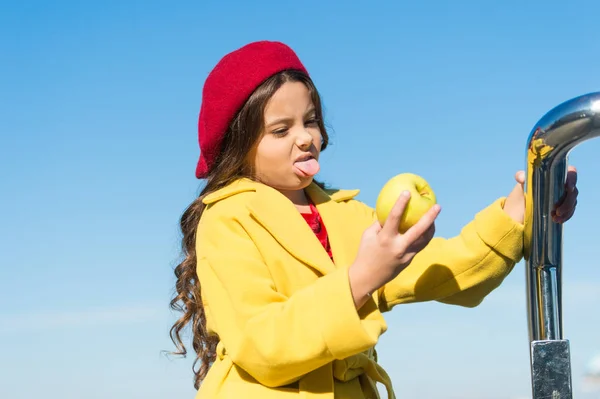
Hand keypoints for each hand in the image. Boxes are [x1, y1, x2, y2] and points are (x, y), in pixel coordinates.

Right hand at [348, 191, 440, 307]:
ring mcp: (406, 255)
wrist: (367, 277)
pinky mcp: (409, 261)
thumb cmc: (366, 253)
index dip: (401, 204)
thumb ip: (380, 224)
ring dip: (431, 228)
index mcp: (385, 238)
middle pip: (419, 230)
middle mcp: (398, 247)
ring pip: (424, 240)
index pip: (394, 217)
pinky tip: (426, 229)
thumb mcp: (368, 235)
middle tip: (437, 206)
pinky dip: (424, 237)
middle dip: (430, 217)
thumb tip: (390, 211)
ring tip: (434, 217)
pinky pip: (419, 246)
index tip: (407, 193)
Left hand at [503, 166, 578, 223]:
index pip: (571, 173)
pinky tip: (557, 221)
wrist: (521, 206)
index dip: (573, 179)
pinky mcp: (564, 206)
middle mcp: (564, 185)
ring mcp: (565, 196)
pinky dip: (566, 216)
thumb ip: (520, 177)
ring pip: (573, 203)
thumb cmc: (524, 190)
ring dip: (566, 212)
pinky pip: (570, 211)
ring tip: (555, 218)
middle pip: (573, 192)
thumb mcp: (522, 184)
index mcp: (556, 175)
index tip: (569, 188)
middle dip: (567, 203)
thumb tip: (522, 178)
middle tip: (557, 211)